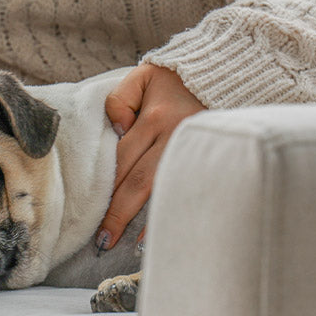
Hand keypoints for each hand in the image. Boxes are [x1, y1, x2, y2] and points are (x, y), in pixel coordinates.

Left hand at [96, 64, 205, 250]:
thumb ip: (120, 100)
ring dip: (142, 220)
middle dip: (118, 212)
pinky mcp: (212, 158)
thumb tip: (118, 130)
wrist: (226, 72)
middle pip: (140, 180)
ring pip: (163, 189)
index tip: (89, 211)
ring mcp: (196, 149)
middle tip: (101, 241)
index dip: (105, 186)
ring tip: (124, 244)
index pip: (122, 158)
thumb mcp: (142, 76)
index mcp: (156, 116)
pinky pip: (187, 189)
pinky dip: (172, 211)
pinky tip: (159, 235)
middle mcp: (176, 136)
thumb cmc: (175, 78)